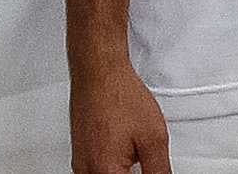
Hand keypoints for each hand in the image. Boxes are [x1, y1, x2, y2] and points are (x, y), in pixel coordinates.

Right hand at [68, 56, 171, 173]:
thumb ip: (159, 170)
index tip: (150, 169)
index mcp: (106, 172)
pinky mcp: (79, 155)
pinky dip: (111, 169)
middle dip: (133, 173)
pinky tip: (125, 157)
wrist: (99, 74)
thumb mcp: (154, 139)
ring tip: (137, 157)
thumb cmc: (121, 98)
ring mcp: (80, 164)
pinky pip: (94, 171)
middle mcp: (87, 172)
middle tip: (143, 161)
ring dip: (122, 172)